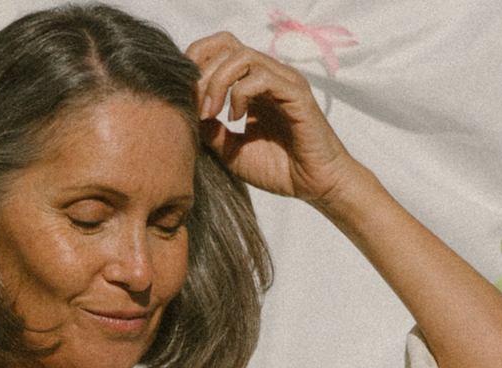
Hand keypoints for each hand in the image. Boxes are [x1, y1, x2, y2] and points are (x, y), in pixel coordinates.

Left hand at [184, 34, 357, 206]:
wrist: (315, 186)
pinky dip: (240, 94)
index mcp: (253, 85)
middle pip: (227, 46)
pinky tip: (236, 119)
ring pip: (242, 56)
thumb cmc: (279, 169)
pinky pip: (262, 77)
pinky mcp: (295, 93)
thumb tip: (187, 115)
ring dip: (218, 82)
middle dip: (202, 74)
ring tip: (211, 113)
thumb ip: (212, 132)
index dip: (198, 64)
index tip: (186, 96)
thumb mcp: (233, 151)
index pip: (222, 51)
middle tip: (196, 108)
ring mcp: (283, 81)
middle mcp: (268, 76)